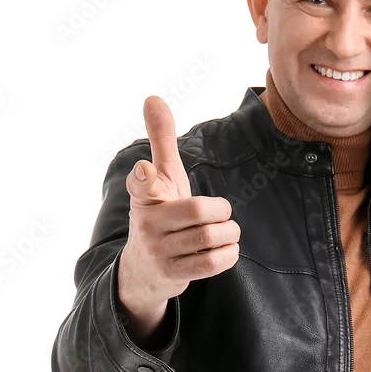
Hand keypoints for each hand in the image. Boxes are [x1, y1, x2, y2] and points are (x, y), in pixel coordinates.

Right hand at [119, 95, 239, 310]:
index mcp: (144, 195)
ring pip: (209, 237)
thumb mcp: (161, 178)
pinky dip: (228, 254)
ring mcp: (158, 250)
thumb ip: (160, 140)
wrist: (144, 270)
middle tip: (224, 214)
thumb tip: (153, 97)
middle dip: (222, 211)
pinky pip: (211, 262)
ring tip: (228, 232)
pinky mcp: (172, 274)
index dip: (144, 176)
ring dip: (229, 233)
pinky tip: (228, 249)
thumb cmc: (161, 214)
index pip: (141, 183)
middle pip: (199, 211)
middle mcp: (147, 222)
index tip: (144, 169)